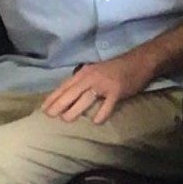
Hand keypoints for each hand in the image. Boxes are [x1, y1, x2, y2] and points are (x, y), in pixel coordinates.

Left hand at [41, 54, 155, 123]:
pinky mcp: (117, 90)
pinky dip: (101, 113)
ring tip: (66, 120)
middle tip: (49, 116)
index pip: (65, 86)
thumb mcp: (95, 71)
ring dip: (74, 110)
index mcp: (85, 72)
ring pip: (85, 98)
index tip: (43, 108)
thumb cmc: (116, 68)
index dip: (53, 97)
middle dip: (59, 104)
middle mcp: (92, 77)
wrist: (139, 61)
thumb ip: (83, 81)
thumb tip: (69, 95)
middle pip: (71, 92)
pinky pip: (107, 104)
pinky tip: (96, 122)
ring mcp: (104, 84)